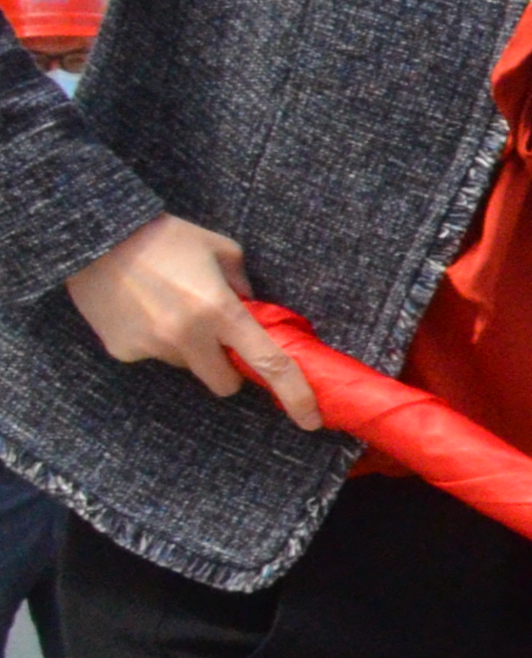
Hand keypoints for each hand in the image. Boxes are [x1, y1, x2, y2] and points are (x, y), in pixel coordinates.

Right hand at [63, 215, 324, 431]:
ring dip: (189, 348)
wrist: (95, 238)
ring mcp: (152, 347)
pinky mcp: (123, 351)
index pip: (268, 363)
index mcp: (221, 310)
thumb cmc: (165, 237)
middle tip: (218, 340)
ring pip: (187, 366)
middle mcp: (187, 336)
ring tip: (168, 307)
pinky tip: (141, 310)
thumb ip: (243, 286)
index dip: (295, 394)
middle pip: (225, 384)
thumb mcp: (221, 250)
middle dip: (229, 370)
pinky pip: (152, 355)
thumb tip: (253, 314)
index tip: (310, 419)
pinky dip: (154, 339)